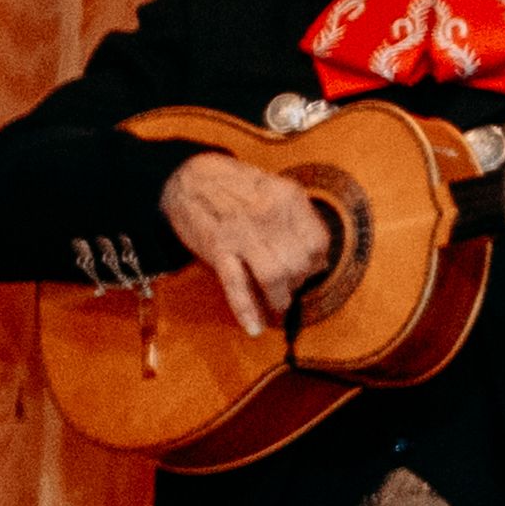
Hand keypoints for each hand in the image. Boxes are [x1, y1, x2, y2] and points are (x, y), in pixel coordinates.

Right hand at [159, 149, 339, 336]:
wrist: (186, 177)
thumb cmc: (233, 184)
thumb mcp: (275, 189)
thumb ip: (298, 219)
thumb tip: (318, 258)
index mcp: (288, 197)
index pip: (318, 241)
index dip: (317, 261)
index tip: (310, 268)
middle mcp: (270, 215)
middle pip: (299, 263)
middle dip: (298, 282)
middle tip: (290, 285)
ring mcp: (242, 234)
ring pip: (275, 276)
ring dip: (279, 297)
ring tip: (277, 303)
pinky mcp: (217, 250)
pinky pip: (236, 286)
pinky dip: (247, 310)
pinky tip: (254, 328)